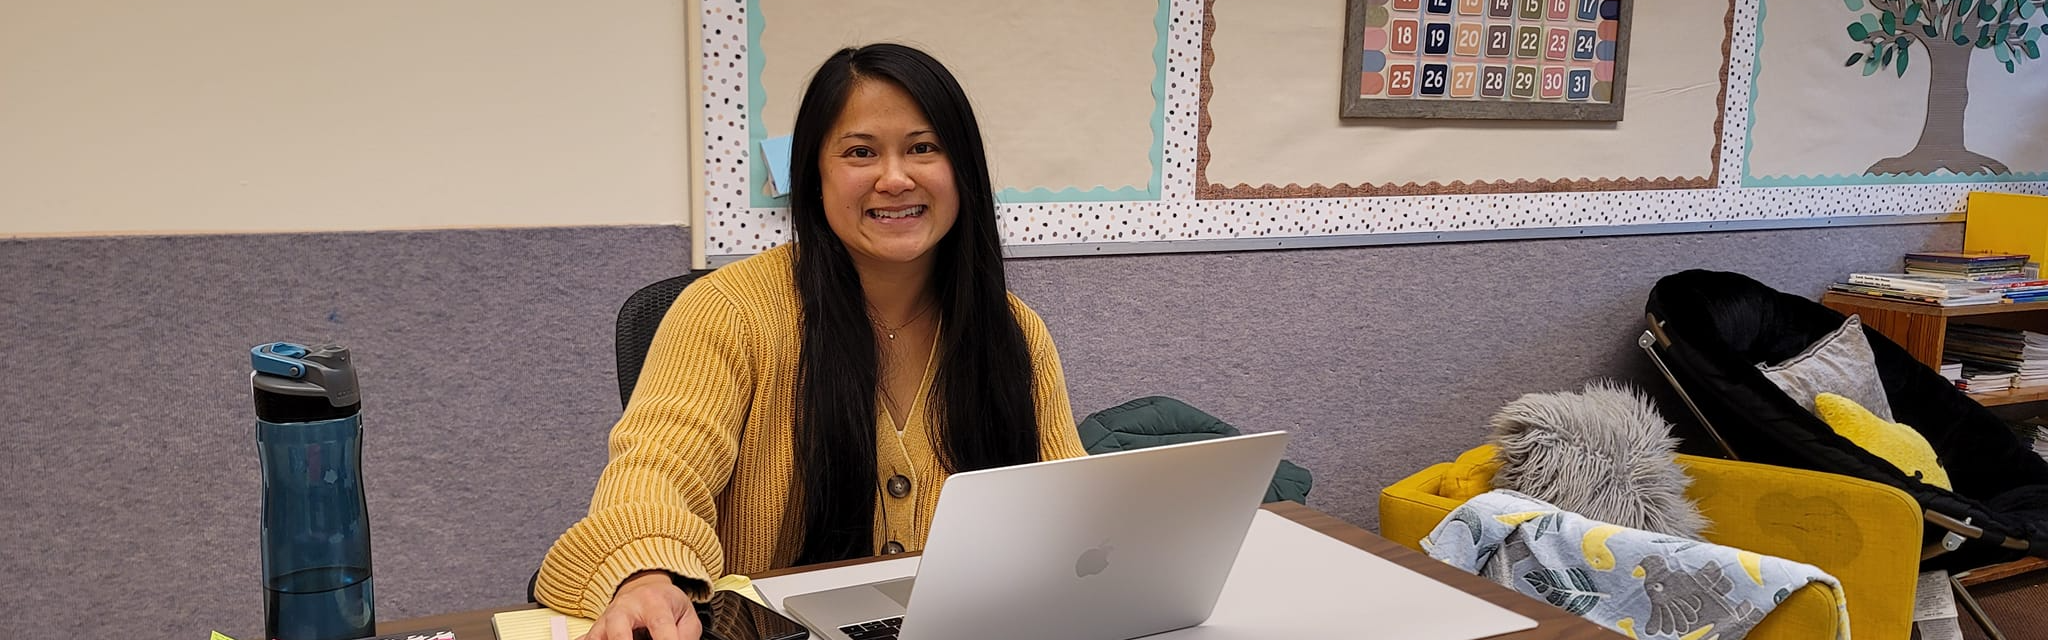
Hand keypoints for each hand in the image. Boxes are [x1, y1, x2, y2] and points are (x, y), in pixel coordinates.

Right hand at [577, 571, 703, 639]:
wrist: (645, 588)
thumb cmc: (666, 604)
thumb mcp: (686, 615)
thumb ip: (686, 635)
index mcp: (654, 602)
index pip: (659, 624)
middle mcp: (626, 608)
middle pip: (617, 624)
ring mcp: (607, 619)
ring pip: (597, 633)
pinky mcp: (596, 629)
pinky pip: (585, 638)